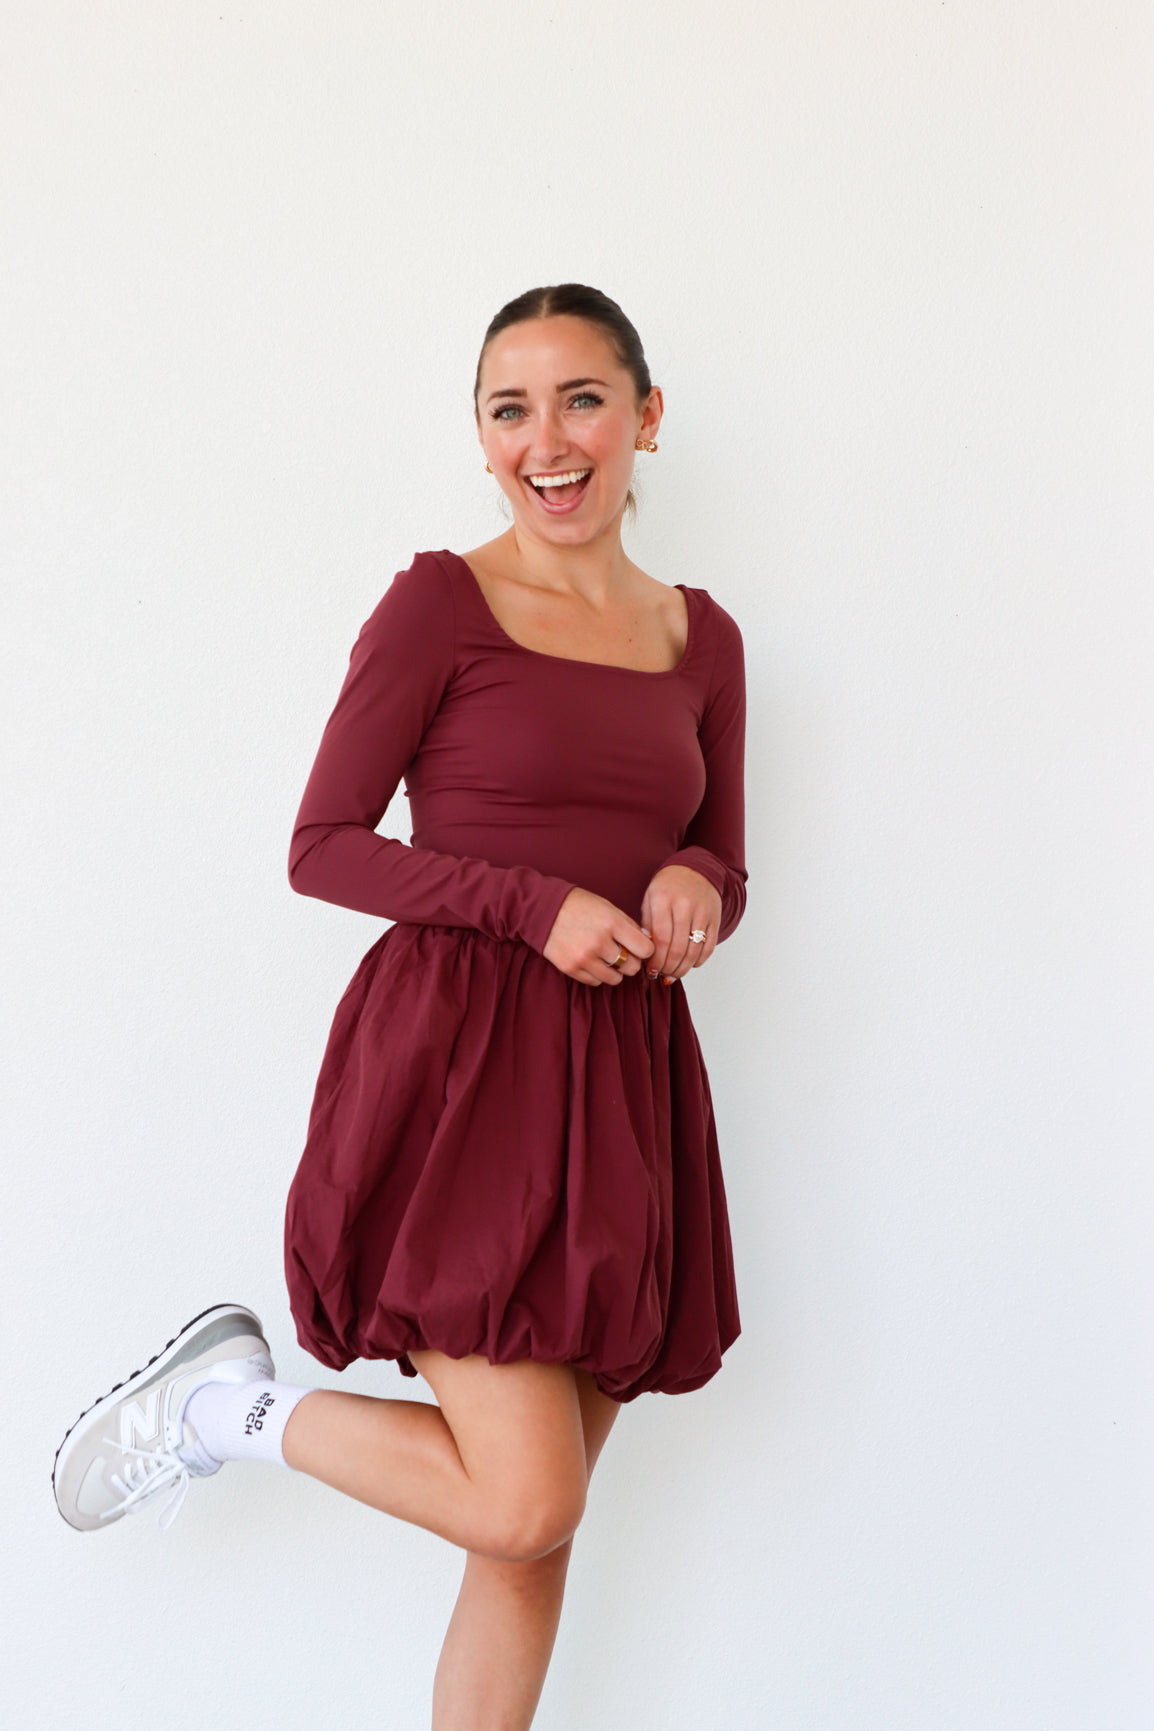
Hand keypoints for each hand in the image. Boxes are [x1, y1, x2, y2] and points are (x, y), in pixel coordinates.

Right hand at [542, 888, 654, 985]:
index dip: (645, 949)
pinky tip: (592, 960)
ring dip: (615, 970)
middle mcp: (599, 942)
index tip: (639, 946)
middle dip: (631, 961)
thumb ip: (628, 925)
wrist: (542, 909)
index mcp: (611, 923)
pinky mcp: (571, 968)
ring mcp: (584, 958)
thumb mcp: (607, 907)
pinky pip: (596, 981)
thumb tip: (648, 942)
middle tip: (623, 952)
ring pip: (615, 979)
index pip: (645, 949)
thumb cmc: (578, 906)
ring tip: (606, 957)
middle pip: (632, 967)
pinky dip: (597, 974)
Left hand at [639, 865, 721, 983]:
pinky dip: (699, 961)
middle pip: (678, 948)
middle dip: (668, 967)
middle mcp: (685, 906)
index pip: (661, 939)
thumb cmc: (667, 887)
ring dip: (683, 968)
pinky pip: (709, 946)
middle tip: (662, 974)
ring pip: (694, 951)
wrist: (695, 870)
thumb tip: (646, 953)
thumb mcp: (650, 900)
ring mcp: (703, 912)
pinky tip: (689, 965)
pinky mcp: (715, 918)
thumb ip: (647, 925)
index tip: (651, 970)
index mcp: (664, 900)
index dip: (656, 960)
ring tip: (673, 974)